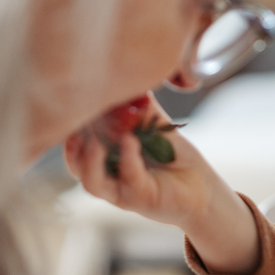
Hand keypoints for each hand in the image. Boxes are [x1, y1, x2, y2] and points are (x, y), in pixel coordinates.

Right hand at [64, 96, 217, 230]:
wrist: (203, 187)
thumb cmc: (175, 157)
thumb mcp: (156, 126)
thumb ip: (141, 107)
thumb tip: (130, 75)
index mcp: (106, 159)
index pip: (76, 146)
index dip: (71, 129)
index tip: (72, 104)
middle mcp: (108, 178)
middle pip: (76, 166)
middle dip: (71, 146)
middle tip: (76, 123)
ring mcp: (122, 191)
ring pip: (92, 182)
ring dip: (90, 161)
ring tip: (95, 142)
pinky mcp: (142, 199)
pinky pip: (129, 178)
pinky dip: (127, 157)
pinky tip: (130, 140)